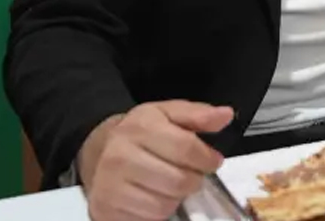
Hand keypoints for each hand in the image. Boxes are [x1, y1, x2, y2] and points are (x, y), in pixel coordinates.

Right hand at [79, 101, 233, 220]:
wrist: (98, 151)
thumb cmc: (140, 133)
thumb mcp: (168, 114)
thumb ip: (198, 114)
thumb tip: (225, 115)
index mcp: (139, 127)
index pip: (186, 149)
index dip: (207, 159)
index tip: (212, 161)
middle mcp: (120, 156)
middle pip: (179, 181)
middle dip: (193, 180)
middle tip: (189, 174)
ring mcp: (110, 186)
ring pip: (165, 204)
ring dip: (176, 198)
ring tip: (170, 184)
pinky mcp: (105, 210)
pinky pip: (149, 219)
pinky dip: (158, 211)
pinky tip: (153, 196)